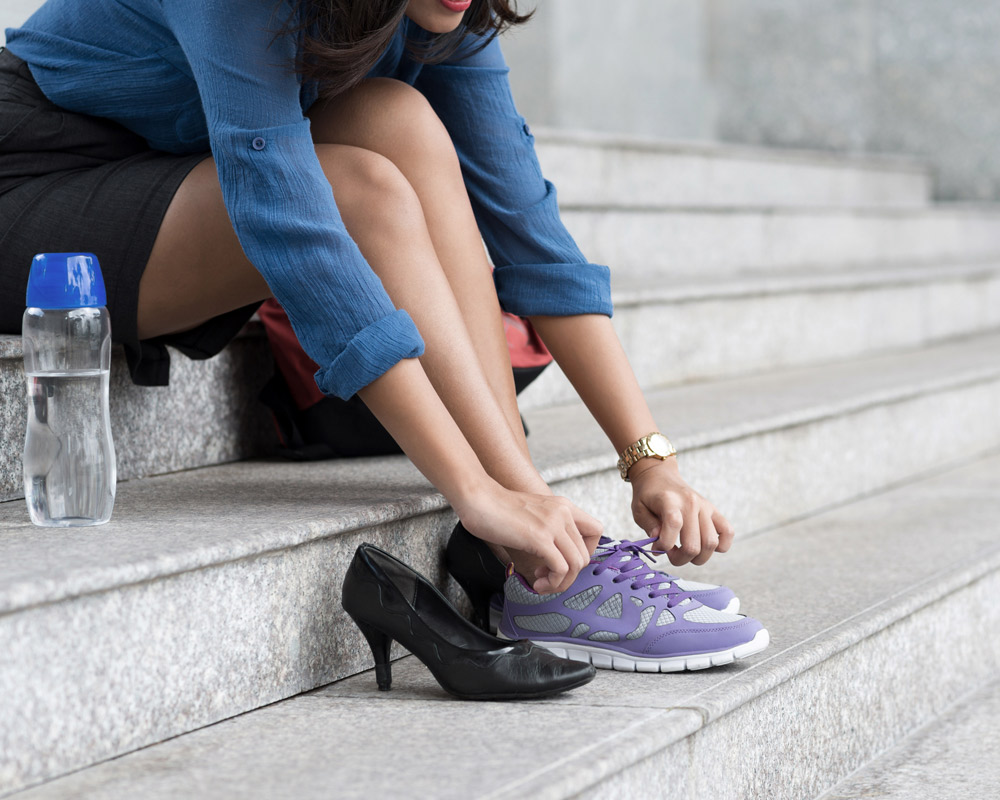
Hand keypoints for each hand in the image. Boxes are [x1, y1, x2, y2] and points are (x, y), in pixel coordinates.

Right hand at [456, 483, 603, 593]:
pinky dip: (552, 582)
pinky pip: (561, 568)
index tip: (564, 561)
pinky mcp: (540, 538)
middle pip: (585, 555)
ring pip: (576, 564)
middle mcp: (563, 513)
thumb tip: (552, 558)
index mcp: (563, 506)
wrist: (477, 497)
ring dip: (560, 583)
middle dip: (569, 575)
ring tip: (541, 584)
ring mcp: (553, 524)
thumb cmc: (496, 508)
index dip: (584, 552)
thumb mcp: (533, 514)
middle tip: (547, 578)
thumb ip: (547, 529)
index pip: (596, 531)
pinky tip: (536, 582)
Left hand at [629, 457, 734, 565]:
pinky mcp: (714, 511)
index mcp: (670, 500)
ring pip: (711, 544)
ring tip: (684, 551)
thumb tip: (660, 544)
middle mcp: (691, 503)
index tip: (657, 547)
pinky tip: (703, 545)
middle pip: (693, 545)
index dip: (664, 545)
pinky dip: (720, 546)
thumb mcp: (639, 510)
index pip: (674, 525)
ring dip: (697, 557)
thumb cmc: (648, 495)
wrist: (659, 476)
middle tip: (670, 553)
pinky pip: (728, 532)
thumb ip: (649, 527)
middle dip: (680, 558)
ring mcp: (705, 507)